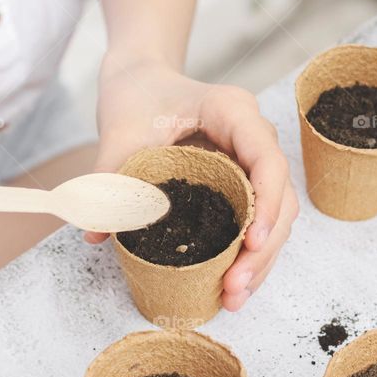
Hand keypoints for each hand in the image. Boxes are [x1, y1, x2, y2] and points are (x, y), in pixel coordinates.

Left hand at [86, 61, 298, 310]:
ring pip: (276, 215)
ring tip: (234, 298)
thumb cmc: (136, 95)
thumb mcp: (120, 131)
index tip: (250, 243)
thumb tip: (95, 231)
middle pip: (281, 197)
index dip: (267, 205)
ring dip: (260, 260)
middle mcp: (253, 136)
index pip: (268, 160)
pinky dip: (247, 253)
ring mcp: (251, 160)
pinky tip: (231, 284)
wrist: (139, 79)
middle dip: (263, 249)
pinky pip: (256, 219)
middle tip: (234, 288)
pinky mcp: (240, 181)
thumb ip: (109, 176)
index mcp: (233, 112)